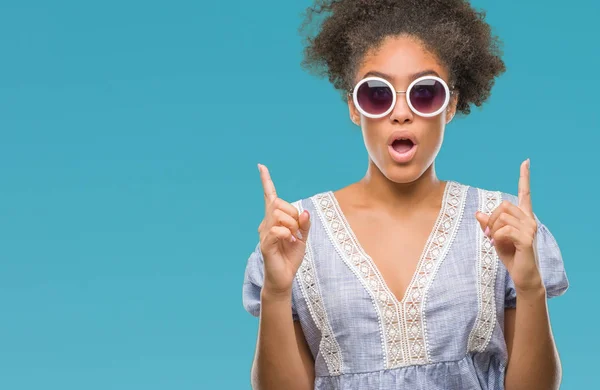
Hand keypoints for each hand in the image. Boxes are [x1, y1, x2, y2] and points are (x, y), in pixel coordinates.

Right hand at [257, 163, 310, 296]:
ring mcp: (264, 233)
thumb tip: (305, 212)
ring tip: (293, 238)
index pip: (270, 197)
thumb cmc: (291, 256)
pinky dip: (287, 234)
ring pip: (278, 215)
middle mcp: (266, 223)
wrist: (284, 278)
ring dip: (292, 225)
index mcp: (275, 219)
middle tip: (297, 231)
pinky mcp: (265, 244)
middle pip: (279, 204)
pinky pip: (277, 230)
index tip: (261, 166)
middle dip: (293, 215)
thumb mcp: (303, 238)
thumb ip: (305, 224)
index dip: (266, 181)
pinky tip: (289, 242)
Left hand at [475, 159, 544, 294]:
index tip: (526, 161)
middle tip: (489, 234)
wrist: (523, 275)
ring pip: (502, 218)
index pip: (525, 193)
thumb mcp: (495, 238)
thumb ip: (488, 224)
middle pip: (503, 205)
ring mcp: (530, 228)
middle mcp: (530, 219)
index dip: (524, 177)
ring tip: (494, 241)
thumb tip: (478, 213)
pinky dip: (496, 238)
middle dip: (491, 218)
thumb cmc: (511, 255)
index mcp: (523, 216)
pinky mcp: (527, 239)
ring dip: (493, 230)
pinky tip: (497, 245)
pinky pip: (503, 230)